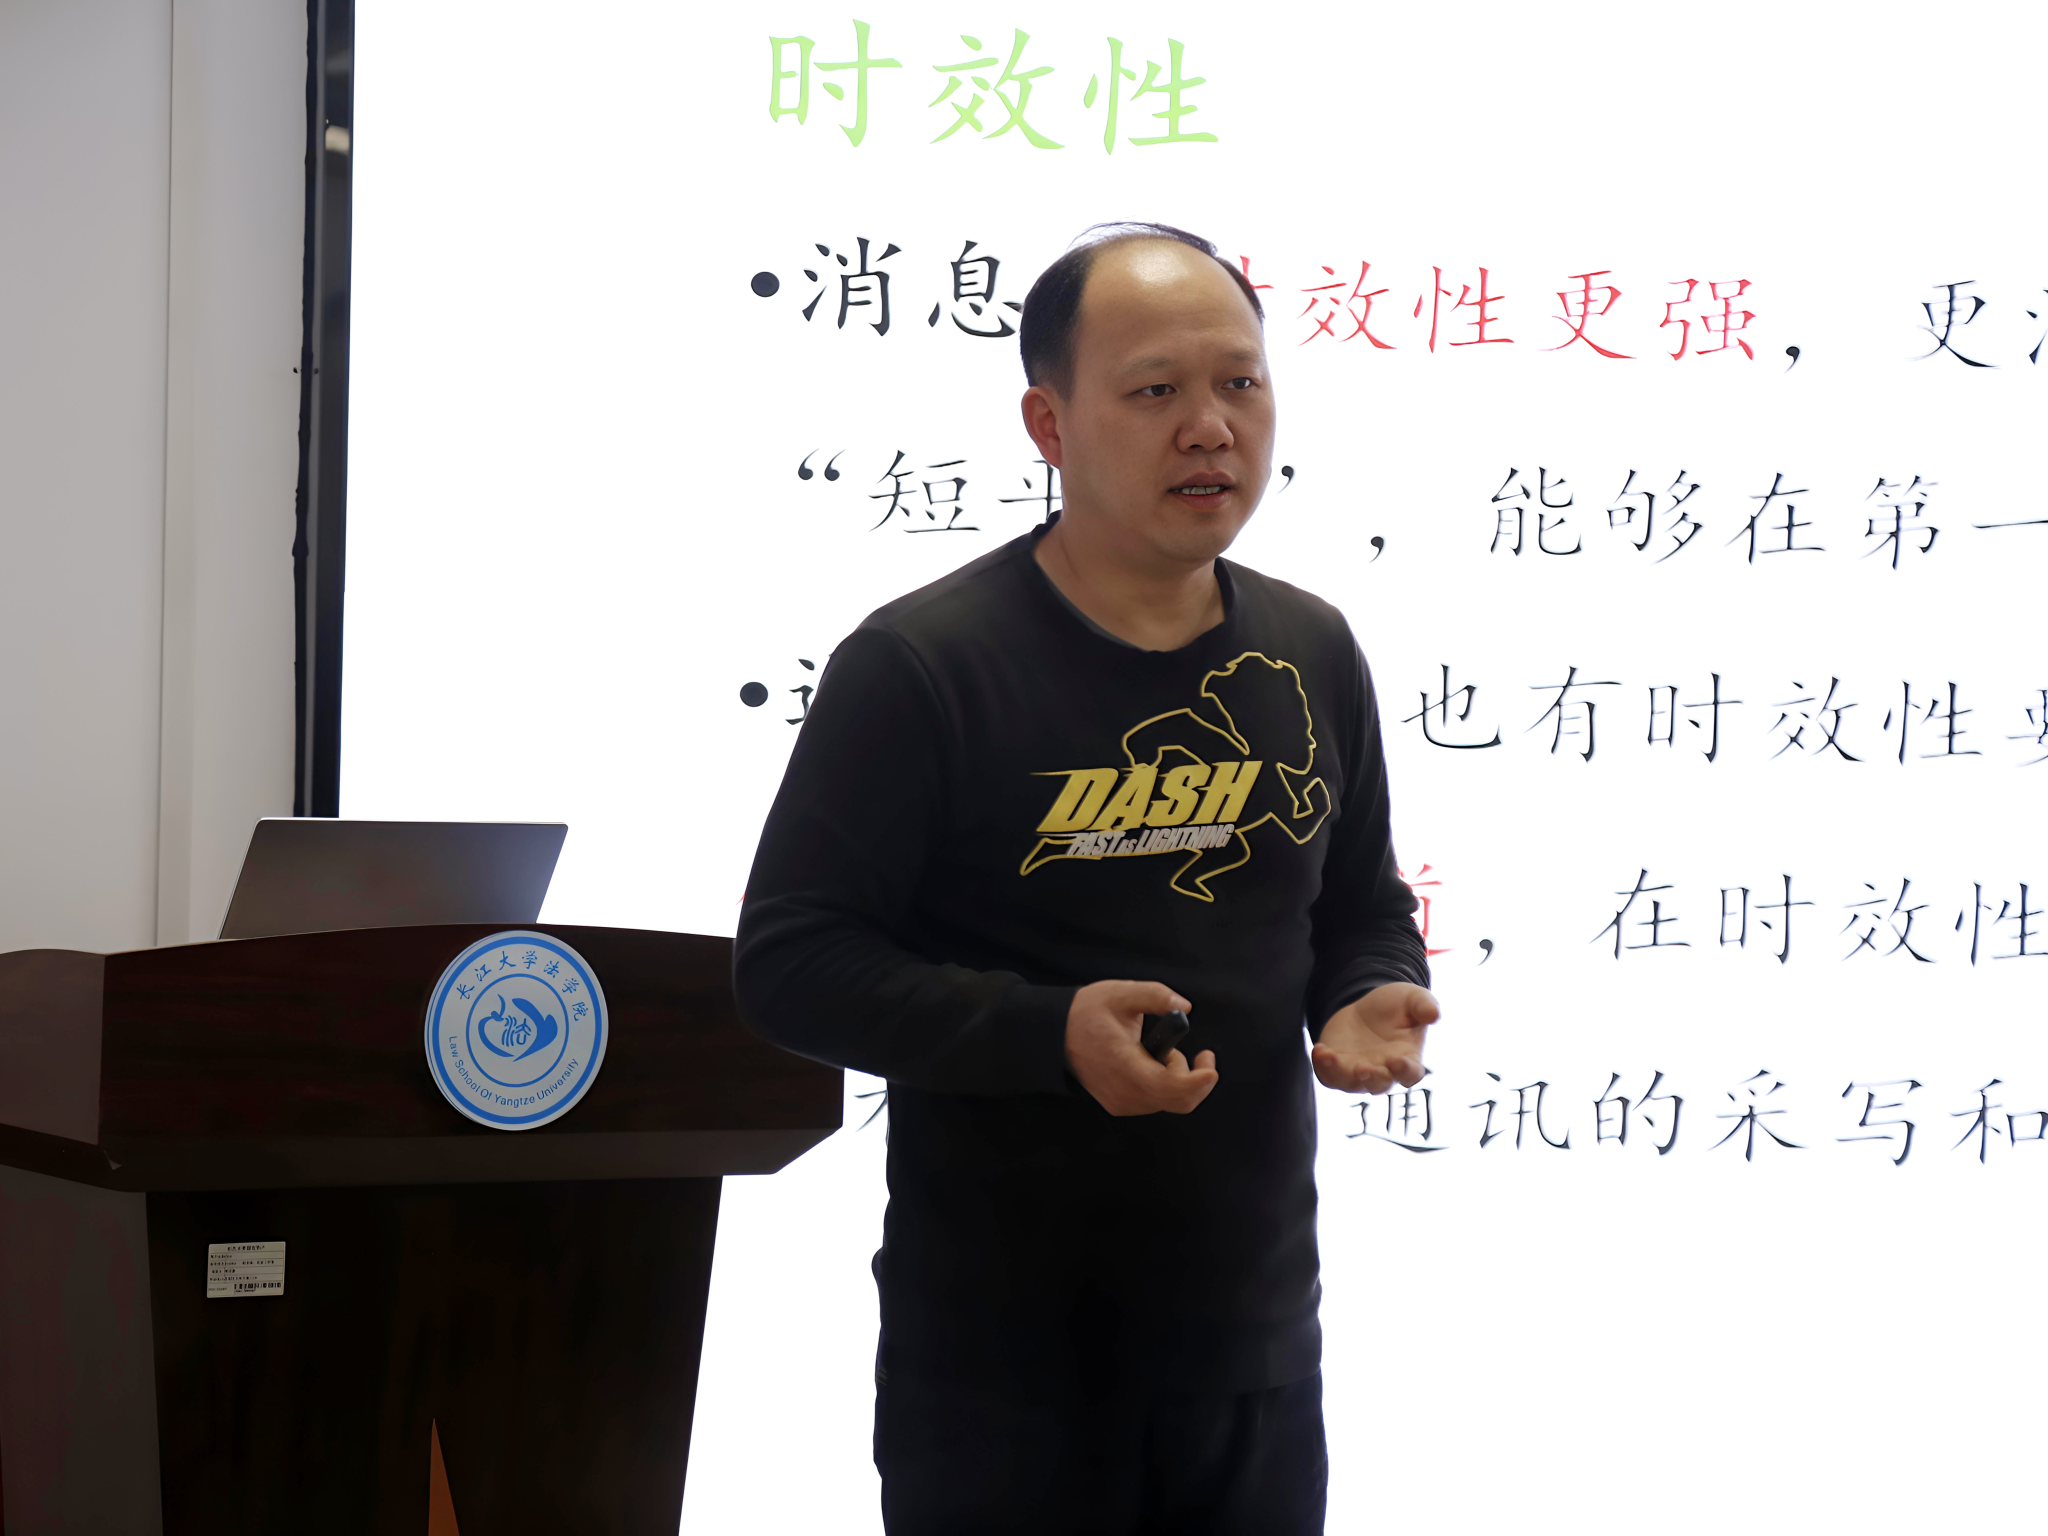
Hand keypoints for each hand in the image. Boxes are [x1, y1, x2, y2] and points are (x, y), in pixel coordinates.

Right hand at [1064, 980, 1218, 1116]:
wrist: (1054, 1036)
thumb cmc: (1086, 1014)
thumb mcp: (1119, 994)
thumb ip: (1155, 996)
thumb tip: (1185, 1006)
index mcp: (1125, 1067)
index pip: (1172, 1089)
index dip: (1198, 1081)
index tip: (1210, 1063)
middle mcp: (1125, 1094)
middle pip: (1179, 1101)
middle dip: (1193, 1074)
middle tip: (1189, 1049)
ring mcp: (1122, 1103)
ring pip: (1169, 1100)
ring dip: (1177, 1076)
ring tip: (1158, 1049)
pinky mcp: (1121, 1105)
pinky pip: (1157, 1100)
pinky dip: (1166, 1082)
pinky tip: (1150, 1061)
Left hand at [1311, 983, 1437, 1094]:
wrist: (1367, 1008)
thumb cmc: (1397, 1007)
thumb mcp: (1412, 998)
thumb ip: (1424, 1005)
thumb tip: (1434, 1014)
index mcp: (1407, 1058)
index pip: (1410, 1073)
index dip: (1405, 1070)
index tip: (1398, 1061)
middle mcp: (1383, 1071)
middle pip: (1379, 1084)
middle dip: (1371, 1078)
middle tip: (1363, 1068)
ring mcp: (1358, 1072)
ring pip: (1350, 1083)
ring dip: (1341, 1074)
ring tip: (1331, 1057)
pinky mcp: (1338, 1067)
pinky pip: (1329, 1075)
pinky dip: (1323, 1067)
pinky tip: (1319, 1049)